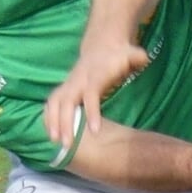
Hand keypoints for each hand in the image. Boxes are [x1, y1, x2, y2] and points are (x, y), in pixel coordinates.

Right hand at [45, 38, 150, 152]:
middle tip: (67, 145)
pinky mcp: (63, 88)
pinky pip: (51, 103)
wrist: (101, 46)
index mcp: (95, 75)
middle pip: (66, 102)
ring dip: (51, 122)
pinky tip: (51, 133)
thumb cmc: (118, 56)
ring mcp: (68, 83)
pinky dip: (48, 117)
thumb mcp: (131, 54)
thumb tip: (143, 59)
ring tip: (54, 142)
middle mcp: (78, 80)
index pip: (91, 94)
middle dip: (64, 123)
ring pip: (54, 102)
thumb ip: (137, 58)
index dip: (91, 111)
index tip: (94, 131)